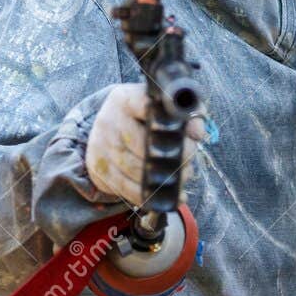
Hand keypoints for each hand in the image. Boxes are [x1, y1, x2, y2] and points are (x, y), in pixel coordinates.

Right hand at [85, 83, 206, 204]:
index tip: (182, 134)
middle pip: (140, 144)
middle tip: (187, 165)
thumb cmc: (144, 116)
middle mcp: (109, 120)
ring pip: (132, 169)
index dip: (163, 121)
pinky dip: (146, 195)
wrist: (109, 128)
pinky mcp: (98, 168)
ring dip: (159, 180)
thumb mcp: (166, 107)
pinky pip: (124, 188)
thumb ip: (188, 114)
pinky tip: (164, 197)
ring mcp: (100, 145)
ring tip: (179, 180)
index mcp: (125, 99)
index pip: (141, 105)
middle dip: (168, 157)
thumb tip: (197, 133)